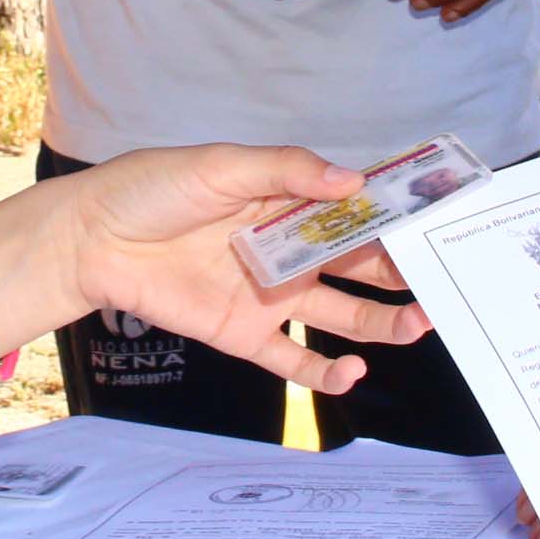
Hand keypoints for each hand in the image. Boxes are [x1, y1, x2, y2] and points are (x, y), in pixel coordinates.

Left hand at [30, 146, 433, 393]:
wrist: (92, 239)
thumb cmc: (152, 188)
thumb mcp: (222, 166)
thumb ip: (287, 172)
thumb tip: (354, 182)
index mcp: (290, 199)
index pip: (359, 209)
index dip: (401, 216)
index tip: (444, 223)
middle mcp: (290, 248)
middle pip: (362, 263)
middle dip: (405, 272)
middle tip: (447, 281)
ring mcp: (271, 294)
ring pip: (343, 314)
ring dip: (383, 322)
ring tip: (420, 324)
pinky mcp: (245, 333)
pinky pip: (295, 359)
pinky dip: (326, 371)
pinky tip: (354, 372)